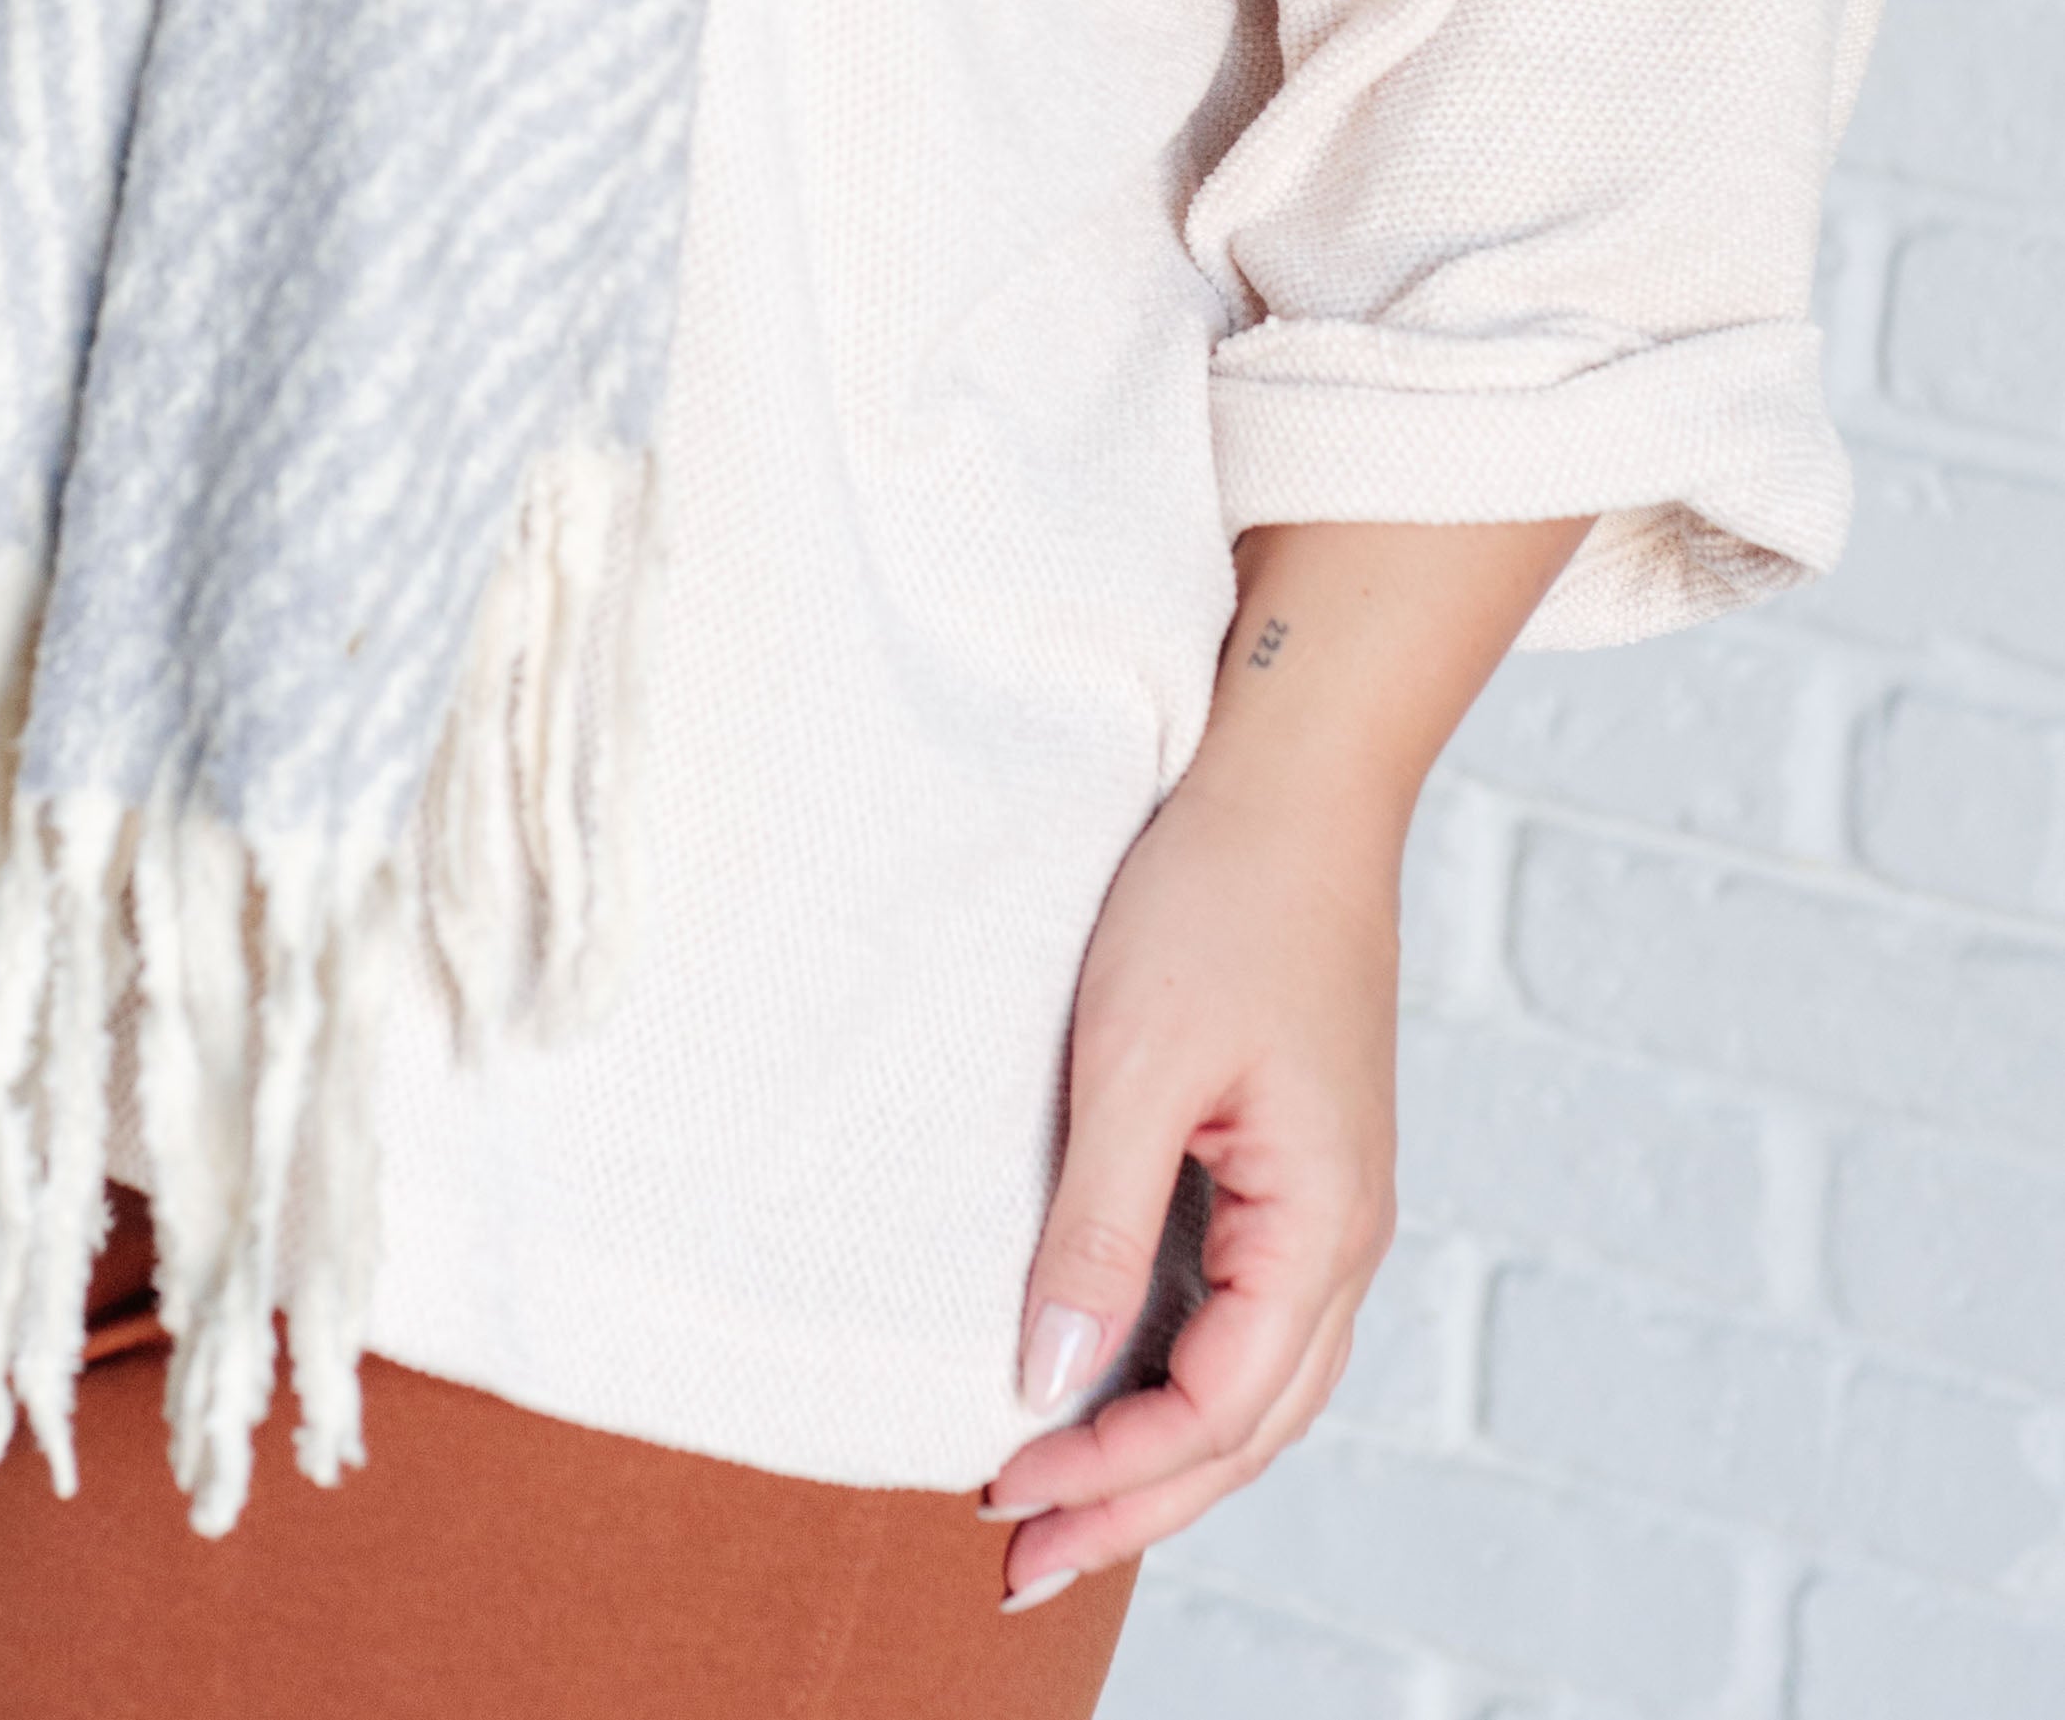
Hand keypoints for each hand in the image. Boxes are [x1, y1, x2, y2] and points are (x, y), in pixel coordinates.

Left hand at [979, 769, 1397, 1610]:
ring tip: (1059, 1505)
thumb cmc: (1219, 900)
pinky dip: (1181, 1375)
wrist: (1292, 782)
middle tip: (1021, 1563)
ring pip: (1256, 1384)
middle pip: (1247, 1427)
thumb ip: (1097, 1232)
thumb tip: (1050, 1382)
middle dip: (1137, 1504)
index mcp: (1322, 1225)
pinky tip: (1113, 1387)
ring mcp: (1327, 1201)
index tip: (1003, 1497)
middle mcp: (1343, 1235)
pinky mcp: (1295, 1162)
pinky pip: (1247, 1312)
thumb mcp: (1134, 1066)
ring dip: (1161, 1453)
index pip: (1217, 1410)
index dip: (1111, 1471)